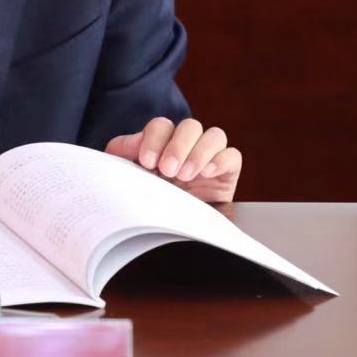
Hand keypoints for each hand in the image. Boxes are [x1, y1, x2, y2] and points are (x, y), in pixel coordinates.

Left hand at [104, 117, 240, 202]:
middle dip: (178, 146)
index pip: (161, 126)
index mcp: (161, 142)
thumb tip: (135, 141)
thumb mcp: (125, 175)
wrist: (165, 231)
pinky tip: (207, 174)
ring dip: (200, 152)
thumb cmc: (143, 198)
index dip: (154, 139)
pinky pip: (232, 155)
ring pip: (214, 135)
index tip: (147, 162)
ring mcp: (208, 157)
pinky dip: (221, 160)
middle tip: (168, 171)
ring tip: (186, 176)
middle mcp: (186, 146)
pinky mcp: (227, 173)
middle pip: (190, 126)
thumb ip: (123, 152)